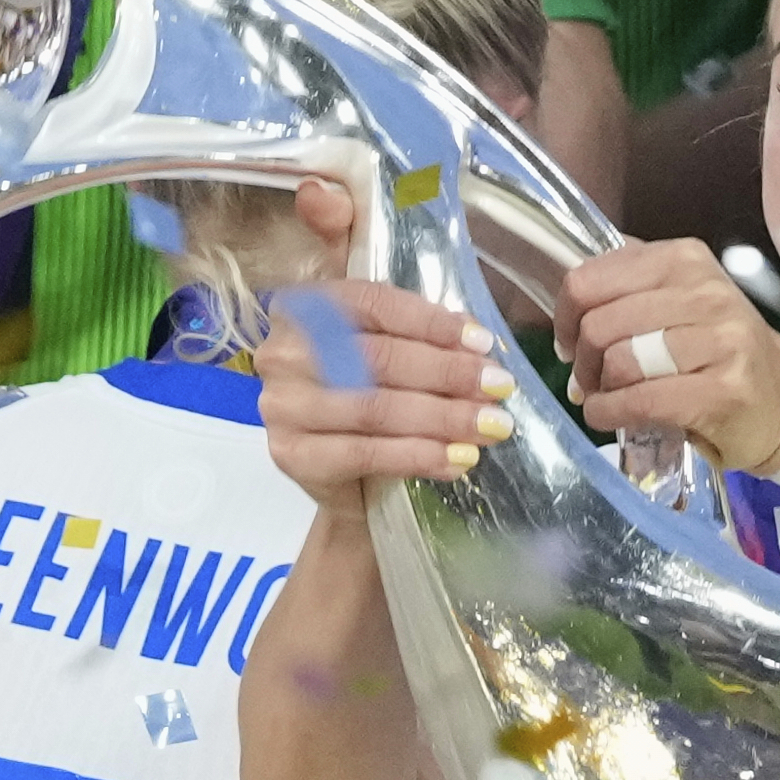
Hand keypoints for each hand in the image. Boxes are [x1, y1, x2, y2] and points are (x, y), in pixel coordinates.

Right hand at [252, 278, 513, 521]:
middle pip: (377, 357)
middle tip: (498, 388)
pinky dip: (420, 456)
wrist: (338, 476)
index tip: (482, 343)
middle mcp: (283, 351)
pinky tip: (459, 459)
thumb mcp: (386, 347)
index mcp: (304, 306)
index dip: (431, 322)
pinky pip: (367, 453)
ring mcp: (281, 405)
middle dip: (447, 374)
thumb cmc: (365, 393)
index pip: (373, 303)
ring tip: (491, 426)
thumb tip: (473, 335)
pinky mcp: (292, 455)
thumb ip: (418, 329)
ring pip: (376, 407)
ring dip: (443, 418)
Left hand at [555, 239, 779, 476]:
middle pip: (600, 324)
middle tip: (587, 377)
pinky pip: (641, 400)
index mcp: (685, 259)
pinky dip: (610, 412)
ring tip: (604, 396)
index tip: (569, 338)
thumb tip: (570, 289)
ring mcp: (722, 340)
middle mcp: (707, 292)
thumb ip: (630, 282)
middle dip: (581, 358)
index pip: (591, 278)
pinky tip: (609, 415)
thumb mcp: (679, 298)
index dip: (566, 314)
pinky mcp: (724, 391)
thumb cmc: (718, 350)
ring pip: (620, 361)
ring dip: (597, 388)